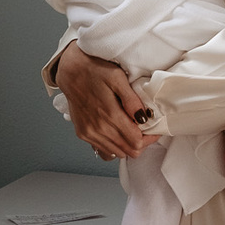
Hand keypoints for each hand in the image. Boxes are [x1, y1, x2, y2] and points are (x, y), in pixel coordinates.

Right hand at [55, 41, 159, 160]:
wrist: (70, 70)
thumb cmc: (94, 70)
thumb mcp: (117, 77)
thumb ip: (131, 100)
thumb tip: (144, 118)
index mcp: (110, 115)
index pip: (136, 142)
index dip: (150, 138)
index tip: (154, 129)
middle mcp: (98, 129)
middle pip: (129, 151)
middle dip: (141, 142)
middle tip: (145, 130)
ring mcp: (89, 134)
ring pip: (117, 154)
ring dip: (127, 145)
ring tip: (130, 129)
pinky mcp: (83, 134)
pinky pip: (103, 151)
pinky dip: (114, 146)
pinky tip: (116, 134)